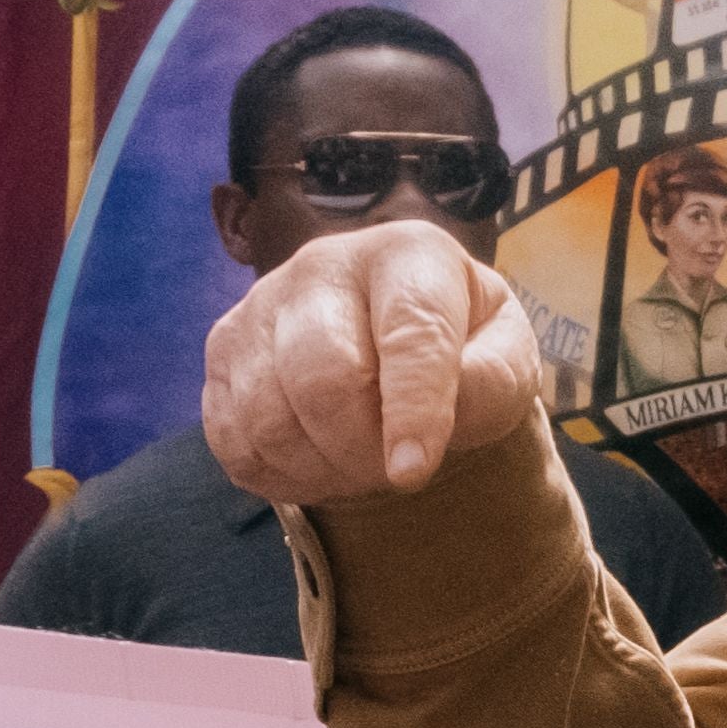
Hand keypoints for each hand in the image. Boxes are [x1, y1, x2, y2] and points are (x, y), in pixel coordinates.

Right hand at [205, 215, 542, 506]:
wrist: (400, 349)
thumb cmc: (463, 353)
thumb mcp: (504, 363)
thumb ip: (490, 384)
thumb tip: (440, 419)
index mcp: (409, 254)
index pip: (409, 333)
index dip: (411, 410)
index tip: (411, 473)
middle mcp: (323, 265)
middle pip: (322, 376)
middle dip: (361, 448)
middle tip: (393, 470)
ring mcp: (261, 306)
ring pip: (268, 416)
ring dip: (321, 468)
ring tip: (360, 465)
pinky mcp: (222, 352)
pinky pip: (233, 438)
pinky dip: (280, 473)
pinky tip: (318, 461)